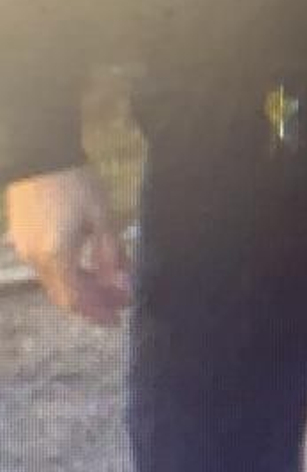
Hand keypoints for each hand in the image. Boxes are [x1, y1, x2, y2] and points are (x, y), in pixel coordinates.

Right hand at [5, 167, 132, 325]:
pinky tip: (85, 267)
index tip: (118, 317)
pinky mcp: (20, 238)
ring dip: (80, 288)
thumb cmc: (75, 183)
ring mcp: (24, 249)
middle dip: (92, 303)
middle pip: (63, 295)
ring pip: (54, 282)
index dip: (97, 312)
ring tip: (106, 284)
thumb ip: (111, 254)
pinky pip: (45, 267)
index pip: (76, 299)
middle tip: (118, 302)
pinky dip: (66, 273)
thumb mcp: (101, 217)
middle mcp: (35, 259)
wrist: (39, 154)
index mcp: (56, 256)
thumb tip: (121, 284)